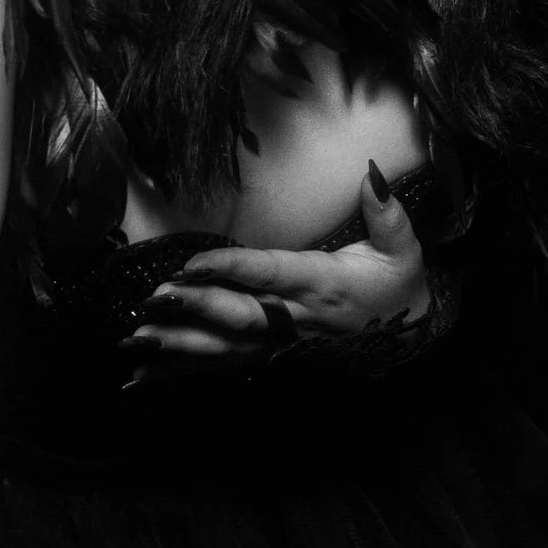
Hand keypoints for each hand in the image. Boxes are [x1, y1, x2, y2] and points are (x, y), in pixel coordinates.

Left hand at [124, 163, 428, 381]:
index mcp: (321, 284)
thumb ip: (386, 212)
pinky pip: (223, 368)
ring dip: (179, 349)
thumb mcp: (402, 247)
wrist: (410, 339)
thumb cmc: (398, 285)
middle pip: (238, 317)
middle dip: (193, 310)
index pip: (269, 274)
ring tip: (136, 343)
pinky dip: (182, 373)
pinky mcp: (271, 360)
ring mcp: (281, 346)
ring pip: (224, 350)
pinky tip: (145, 375)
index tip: (191, 264)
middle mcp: (296, 320)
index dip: (230, 269)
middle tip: (152, 301)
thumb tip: (372, 171)